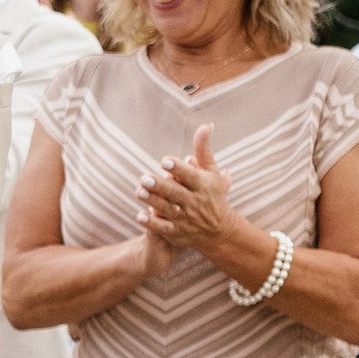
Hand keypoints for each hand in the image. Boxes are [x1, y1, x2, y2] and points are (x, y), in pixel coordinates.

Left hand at [139, 125, 234, 260]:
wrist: (219, 230)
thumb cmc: (212, 194)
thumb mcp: (211, 172)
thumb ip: (203, 150)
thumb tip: (205, 125)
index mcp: (203, 185)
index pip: (190, 176)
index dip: (178, 169)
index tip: (165, 161)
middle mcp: (195, 202)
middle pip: (176, 193)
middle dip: (161, 186)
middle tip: (145, 178)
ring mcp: (186, 219)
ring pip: (168, 210)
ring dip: (153, 202)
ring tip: (139, 191)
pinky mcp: (178, 232)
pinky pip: (164, 228)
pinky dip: (152, 224)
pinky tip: (139, 216)